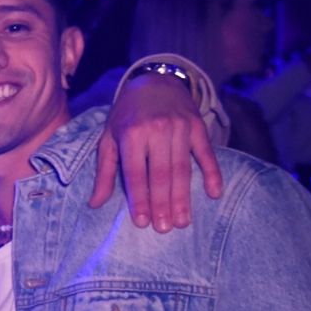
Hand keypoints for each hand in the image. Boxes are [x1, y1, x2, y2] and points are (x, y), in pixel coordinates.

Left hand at [91, 73, 223, 231]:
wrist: (154, 81)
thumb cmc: (127, 116)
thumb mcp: (109, 138)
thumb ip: (104, 171)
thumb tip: (95, 204)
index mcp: (131, 134)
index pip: (135, 173)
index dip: (139, 198)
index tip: (142, 222)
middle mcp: (156, 130)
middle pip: (161, 173)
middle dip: (162, 203)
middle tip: (165, 228)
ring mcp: (180, 127)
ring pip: (183, 168)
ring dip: (183, 197)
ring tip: (183, 221)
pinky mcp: (198, 126)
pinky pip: (207, 153)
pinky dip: (213, 173)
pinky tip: (215, 193)